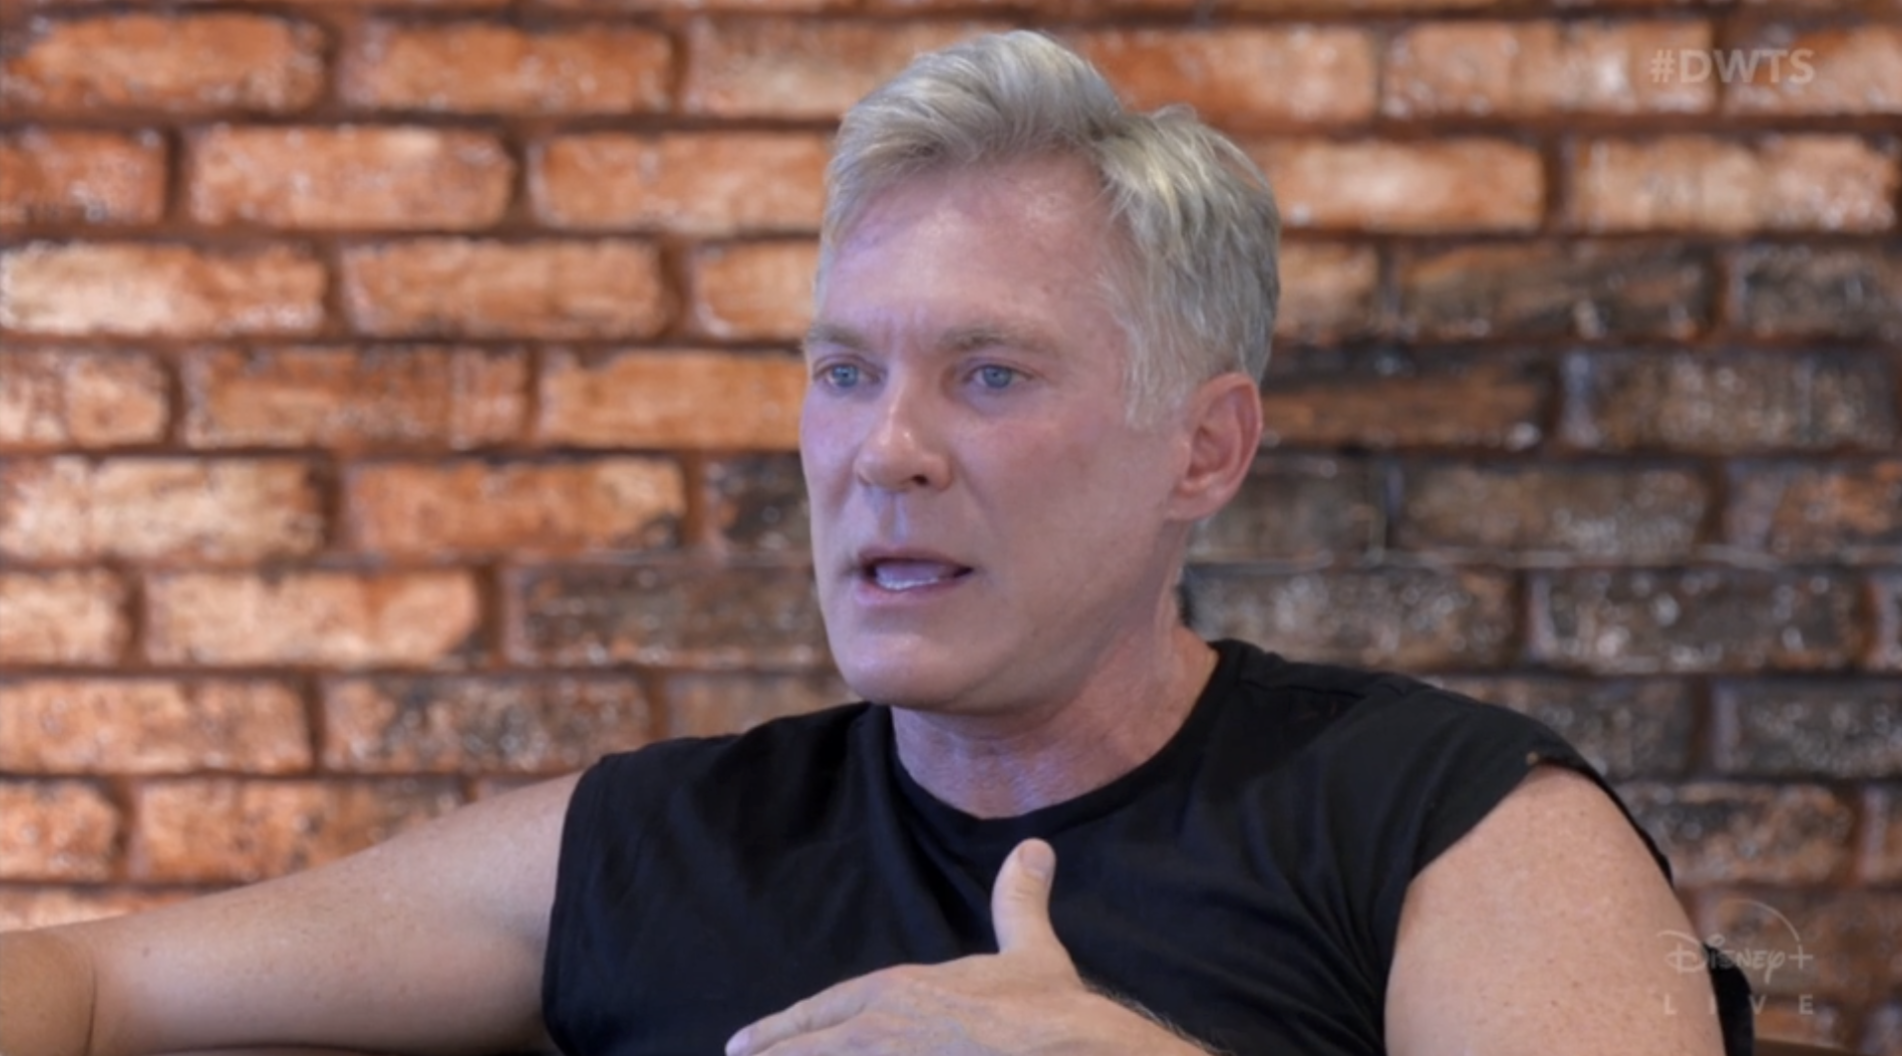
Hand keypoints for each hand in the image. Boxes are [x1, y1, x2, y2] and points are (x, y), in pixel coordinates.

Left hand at [725, 839, 1202, 1055]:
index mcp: (900, 993)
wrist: (1069, 1050)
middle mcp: (880, 1031)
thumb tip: (1033, 849)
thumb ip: (1018, 902)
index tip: (746, 1041)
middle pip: (805, 1049)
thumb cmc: (1049, 1013)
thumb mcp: (1032, 951)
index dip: (784, 1030)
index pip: (824, 1011)